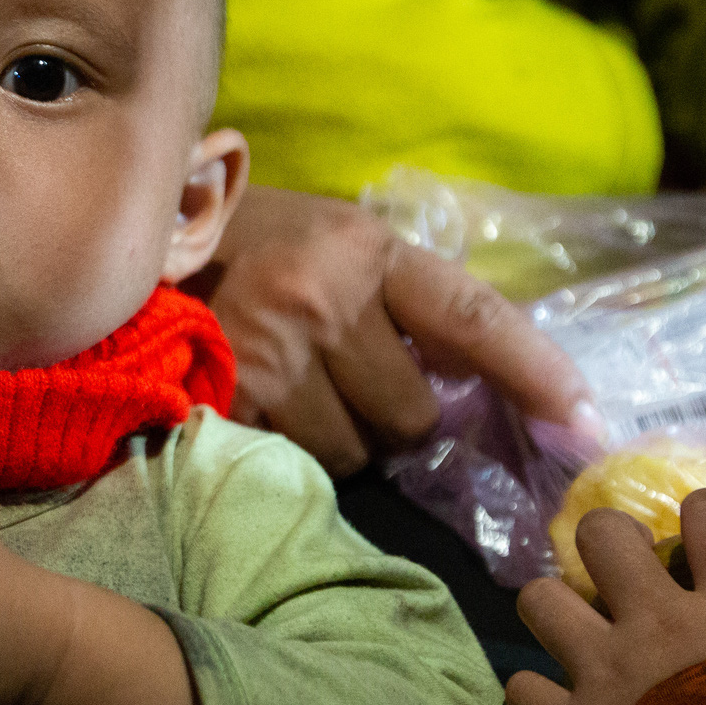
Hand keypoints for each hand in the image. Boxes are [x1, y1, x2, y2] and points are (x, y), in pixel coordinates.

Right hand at [185, 183, 597, 475]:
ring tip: (287, 388)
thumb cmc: (236, 241)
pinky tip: (255, 408)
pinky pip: (291, 463)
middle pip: (411, 414)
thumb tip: (474, 382)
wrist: (120, 241)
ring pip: (352, 452)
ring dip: (333, 438)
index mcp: (361, 247)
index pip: (471, 317)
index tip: (585, 423)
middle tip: (343, 379)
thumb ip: (395, 297)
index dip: (536, 372)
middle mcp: (320, 297)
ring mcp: (268, 353)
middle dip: (390, 415)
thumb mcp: (326, 241)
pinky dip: (282, 451)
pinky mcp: (222, 403)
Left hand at [504, 490, 705, 704]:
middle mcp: (657, 624)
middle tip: (620, 569)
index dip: (702, 513)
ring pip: (540, 598)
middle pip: (601, 535)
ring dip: (555, 610)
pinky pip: (521, 691)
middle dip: (607, 541)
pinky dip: (533, 696)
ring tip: (576, 628)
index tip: (700, 526)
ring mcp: (604, 670)